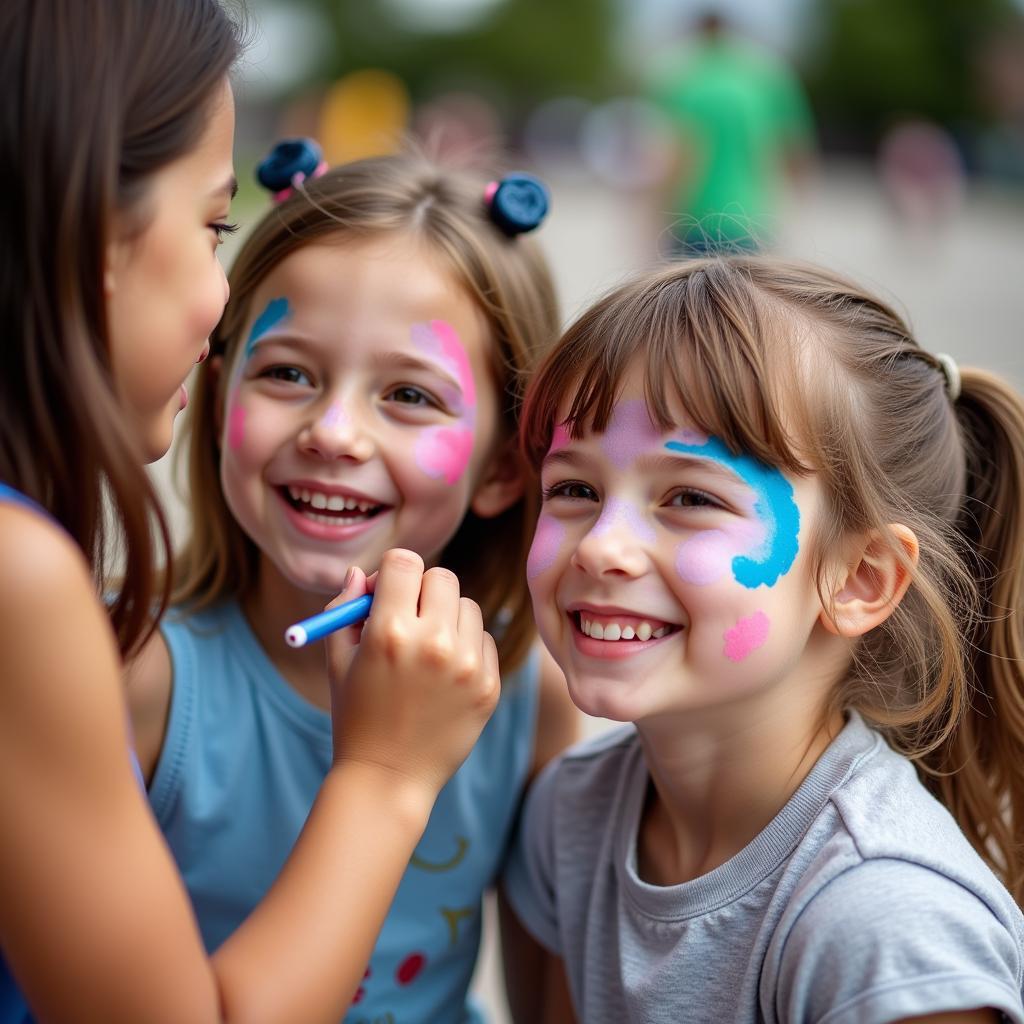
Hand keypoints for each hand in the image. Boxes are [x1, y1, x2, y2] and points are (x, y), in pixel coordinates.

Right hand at [324, 549, 499, 798]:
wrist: (388, 779)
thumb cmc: (356, 717)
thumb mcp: (338, 661)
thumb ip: (344, 610)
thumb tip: (359, 573)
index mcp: (390, 631)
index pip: (404, 562)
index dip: (391, 573)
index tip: (386, 593)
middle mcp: (433, 642)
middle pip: (441, 577)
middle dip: (421, 591)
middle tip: (409, 618)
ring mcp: (466, 664)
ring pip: (467, 606)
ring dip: (447, 617)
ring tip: (426, 651)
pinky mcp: (488, 685)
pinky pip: (484, 639)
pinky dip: (467, 646)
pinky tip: (444, 674)